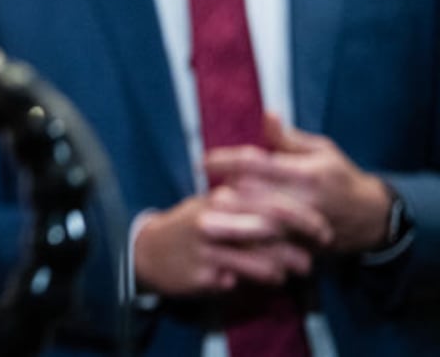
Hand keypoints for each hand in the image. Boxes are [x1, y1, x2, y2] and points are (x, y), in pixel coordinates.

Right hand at [134, 183, 329, 296]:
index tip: (323, 228)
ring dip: (285, 268)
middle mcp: (214, 219)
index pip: (270, 201)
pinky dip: (262, 282)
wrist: (149, 252)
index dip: (303, 216)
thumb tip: (289, 189)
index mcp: (220, 197)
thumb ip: (247, 195)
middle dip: (299, 244)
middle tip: (316, 256)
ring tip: (297, 270)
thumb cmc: (190, 225)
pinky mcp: (204, 275)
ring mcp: (208, 248)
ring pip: (262, 261)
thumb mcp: (214, 203)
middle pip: (270, 229)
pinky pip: (245, 282)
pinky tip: (269, 280)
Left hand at [205, 113, 391, 253]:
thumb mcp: (322, 150)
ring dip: (231, 220)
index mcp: (307, 172)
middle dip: (226, 192)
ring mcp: (303, 227)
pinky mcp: (303, 245)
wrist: (370, 218)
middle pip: (255, 196)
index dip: (226, 160)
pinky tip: (225, 239)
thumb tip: (267, 114)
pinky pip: (271, 247)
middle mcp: (305, 200)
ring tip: (206, 213)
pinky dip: (247, 243)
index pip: (257, 163)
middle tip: (202, 189)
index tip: (204, 160)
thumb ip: (288, 137)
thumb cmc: (339, 176)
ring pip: (260, 225)